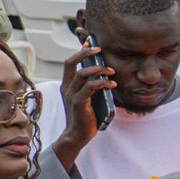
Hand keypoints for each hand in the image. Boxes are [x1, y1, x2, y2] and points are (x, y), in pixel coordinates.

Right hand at [53, 37, 114, 166]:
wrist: (77, 135)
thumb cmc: (85, 116)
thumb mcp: (88, 97)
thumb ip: (93, 86)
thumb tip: (107, 73)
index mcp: (68, 85)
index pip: (70, 62)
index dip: (80, 51)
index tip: (90, 43)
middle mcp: (67, 87)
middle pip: (70, 63)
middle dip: (85, 53)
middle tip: (99, 49)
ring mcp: (71, 95)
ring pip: (82, 74)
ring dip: (98, 69)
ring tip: (111, 71)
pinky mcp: (78, 103)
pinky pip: (90, 88)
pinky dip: (102, 83)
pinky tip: (112, 83)